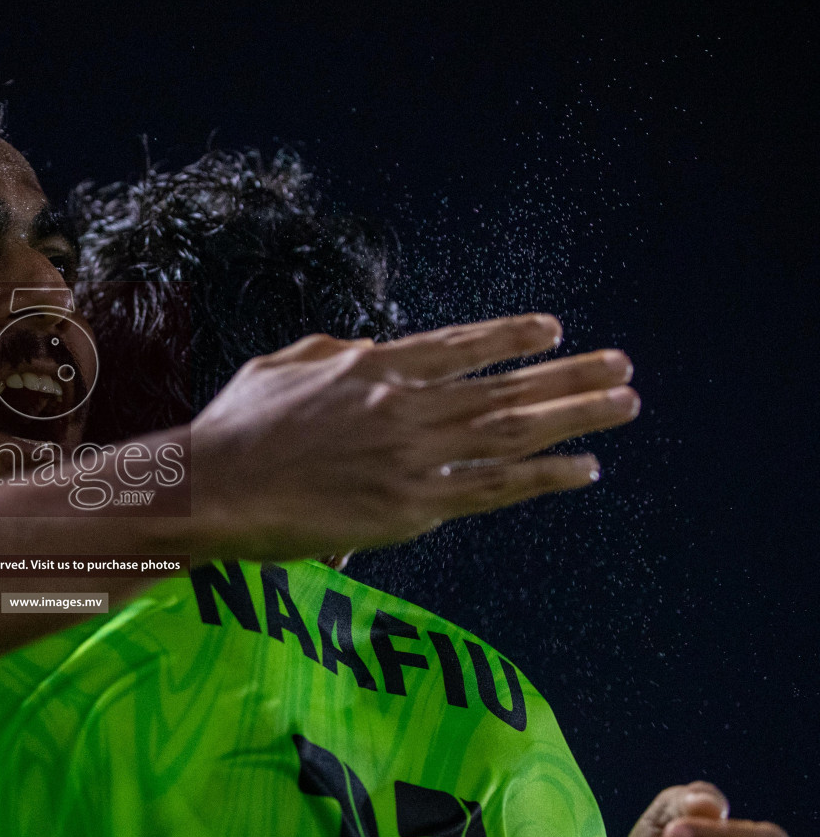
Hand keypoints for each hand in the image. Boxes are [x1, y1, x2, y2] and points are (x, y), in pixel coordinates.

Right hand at [188, 313, 638, 558]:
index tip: (552, 329)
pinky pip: (493, 489)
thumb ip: (333, 352)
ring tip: (624, 403)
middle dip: (569, 374)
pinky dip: (543, 477)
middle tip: (621, 366)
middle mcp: (403, 404)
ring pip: (512, 430)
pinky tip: (583, 467)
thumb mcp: (280, 365)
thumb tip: (370, 347)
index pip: (457, 346)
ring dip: (576, 415)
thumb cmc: (233, 428)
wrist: (212, 488)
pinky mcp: (411, 507)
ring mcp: (412, 456)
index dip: (509, 336)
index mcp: (370, 366)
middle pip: (503, 385)